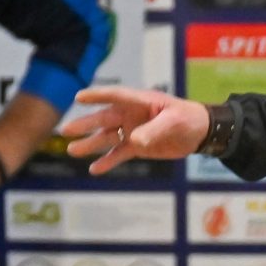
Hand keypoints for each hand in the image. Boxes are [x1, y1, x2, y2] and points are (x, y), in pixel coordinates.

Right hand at [60, 87, 208, 174]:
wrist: (199, 133)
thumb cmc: (187, 118)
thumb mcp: (173, 120)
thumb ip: (154, 129)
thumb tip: (133, 140)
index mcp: (139, 102)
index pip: (114, 96)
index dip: (97, 96)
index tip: (78, 97)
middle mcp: (131, 115)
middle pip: (103, 119)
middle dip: (85, 125)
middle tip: (65, 130)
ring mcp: (132, 131)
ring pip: (107, 138)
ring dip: (91, 144)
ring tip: (72, 151)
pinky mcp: (138, 147)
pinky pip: (119, 154)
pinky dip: (107, 161)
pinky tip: (94, 169)